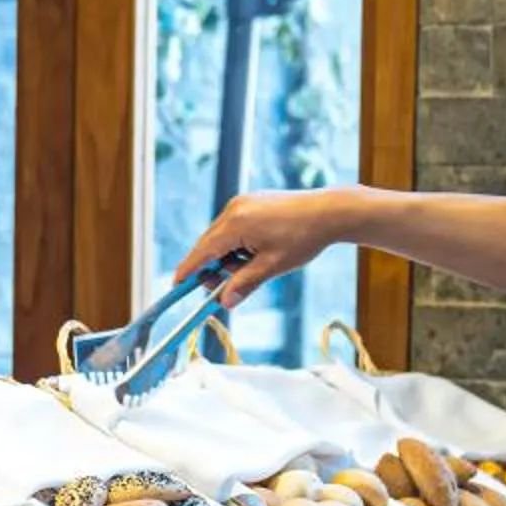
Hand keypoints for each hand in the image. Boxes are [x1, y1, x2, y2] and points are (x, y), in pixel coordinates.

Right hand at [173, 188, 361, 309]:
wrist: (329, 211)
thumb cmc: (303, 238)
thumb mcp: (272, 267)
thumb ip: (244, 284)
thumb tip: (224, 302)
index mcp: (235, 224)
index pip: (202, 252)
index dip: (188, 271)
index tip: (176, 286)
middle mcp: (233, 209)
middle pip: (209, 244)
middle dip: (213, 269)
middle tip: (222, 290)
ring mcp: (242, 203)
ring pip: (221, 237)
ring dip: (228, 257)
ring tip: (251, 269)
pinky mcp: (251, 202)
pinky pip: (233, 227)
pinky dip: (237, 245)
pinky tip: (255, 254)